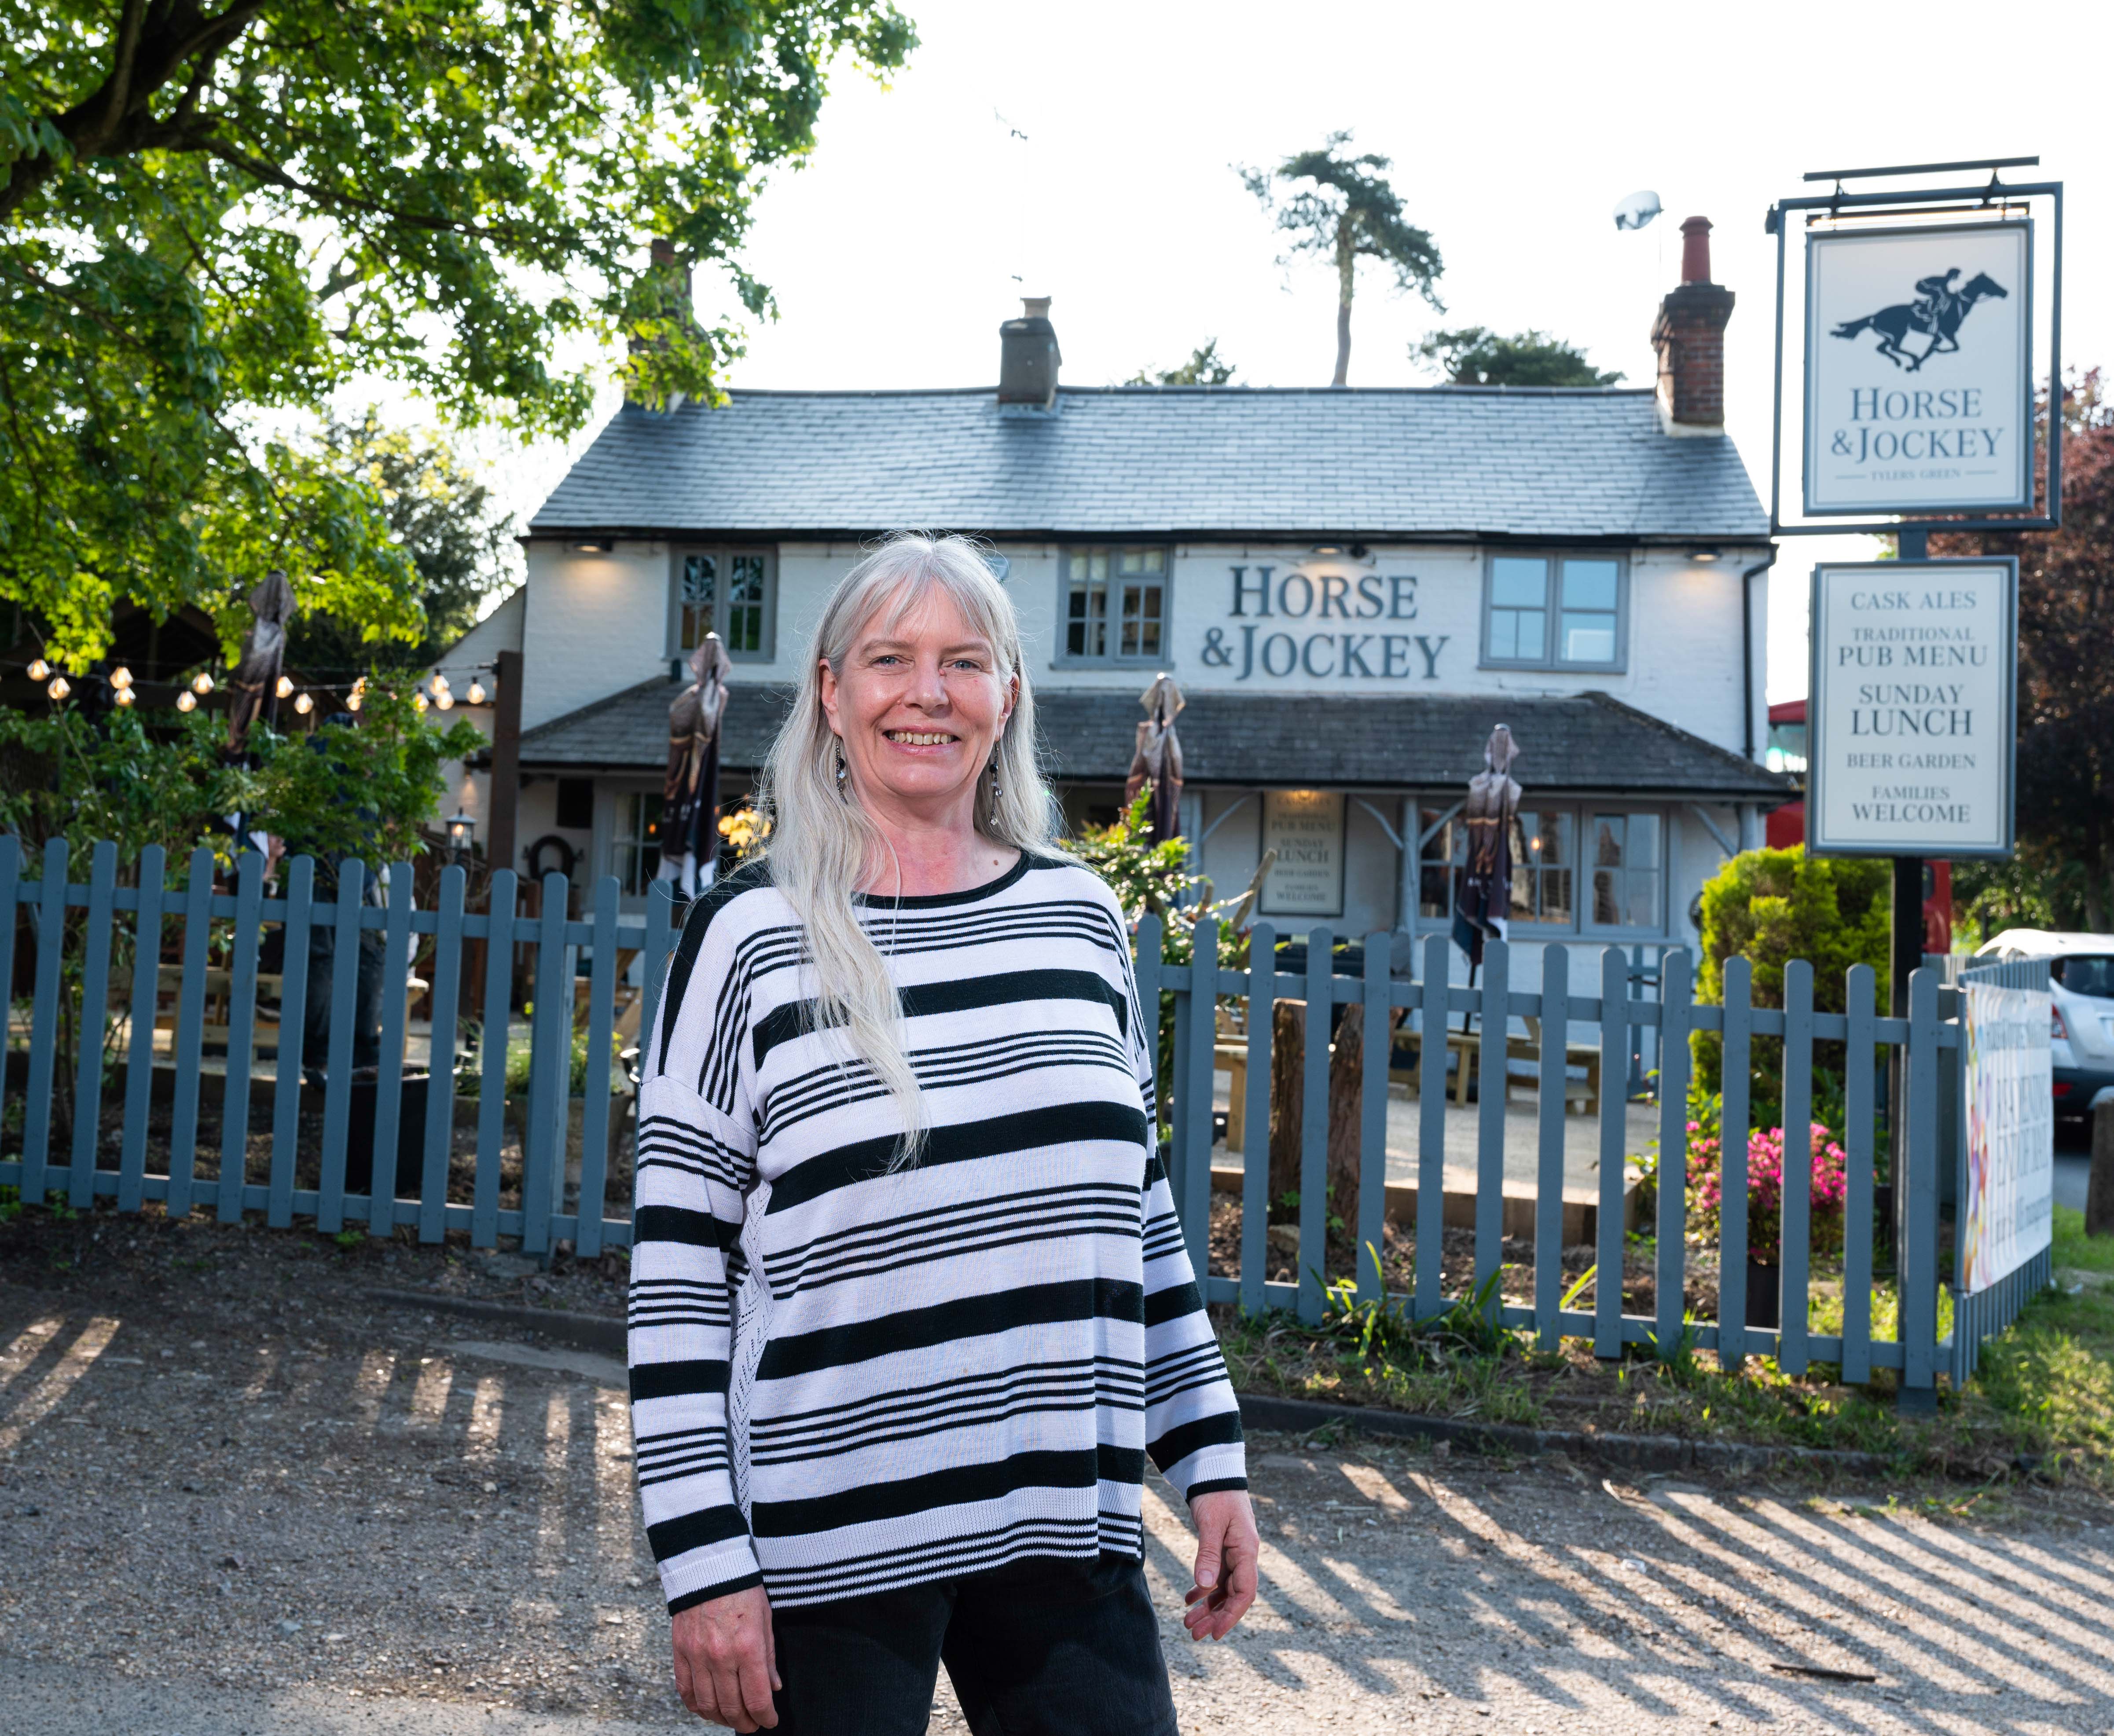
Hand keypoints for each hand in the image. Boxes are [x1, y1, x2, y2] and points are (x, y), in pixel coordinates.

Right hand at [672, 1584, 779, 1729]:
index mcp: (748, 1648)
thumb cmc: (743, 1591)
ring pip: (707, 1705)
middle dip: (745, 1723)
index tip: (770, 1721)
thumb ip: (769, 1657)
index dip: (765, 1717)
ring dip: (721, 1719)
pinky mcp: (680, 1652)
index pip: (756, 1699)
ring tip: (732, 1718)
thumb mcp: (766, 1620)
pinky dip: (696, 1706)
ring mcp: (697, 1657)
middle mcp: (721, 1657)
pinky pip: (685, 1691)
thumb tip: (773, 1688)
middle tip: (753, 1725)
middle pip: (731, 1708)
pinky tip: (707, 1708)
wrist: (709, 1568)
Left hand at [1182, 1489, 1259, 1640]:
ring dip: (1207, 1607)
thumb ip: (1208, 1553)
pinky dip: (1203, 1591)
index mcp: (1247, 1551)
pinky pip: (1215, 1577)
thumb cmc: (1215, 1494)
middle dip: (1215, 1617)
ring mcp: (1233, 1554)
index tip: (1215, 1634)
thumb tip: (1206, 1586)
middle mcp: (1243, 1556)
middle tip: (1194, 1635)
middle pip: (1233, 1596)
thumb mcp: (1211, 1522)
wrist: (1214, 1473)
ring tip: (1188, 1623)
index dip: (1231, 1616)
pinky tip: (1188, 1601)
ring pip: (1223, 1590)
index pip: (1245, 1593)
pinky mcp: (1222, 1550)